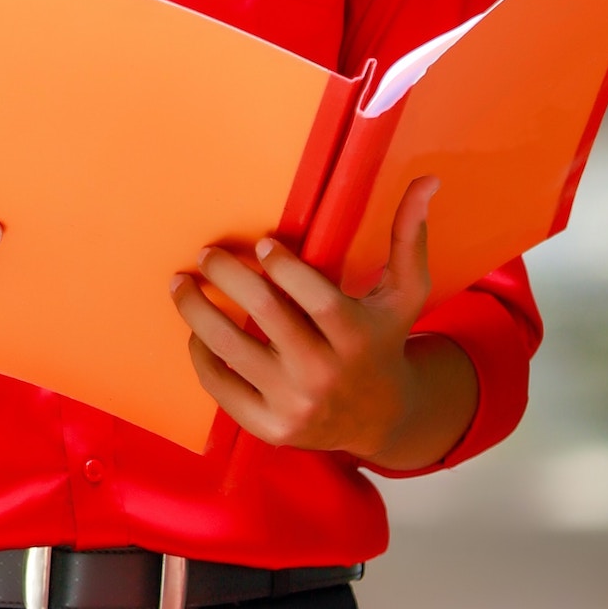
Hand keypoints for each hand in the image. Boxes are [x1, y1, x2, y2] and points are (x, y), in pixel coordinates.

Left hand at [169, 175, 475, 467]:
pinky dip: (201, 355)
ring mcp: (295, 405)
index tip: (263, 243)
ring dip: (197, 311)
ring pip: (232, 350)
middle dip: (228, 277)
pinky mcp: (268, 428)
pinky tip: (195, 332)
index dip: (285, 268)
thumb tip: (426, 180)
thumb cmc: (384, 340)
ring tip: (181, 284)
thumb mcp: (406, 293)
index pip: (318, 299)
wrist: (380, 419)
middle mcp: (326, 374)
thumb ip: (410, 236)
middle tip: (207, 254)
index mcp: (359, 337)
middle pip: (268, 316)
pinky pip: (221, 386)